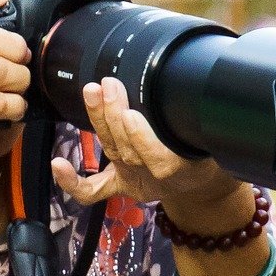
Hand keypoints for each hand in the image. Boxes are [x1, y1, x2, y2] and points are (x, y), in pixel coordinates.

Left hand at [53, 77, 254, 230]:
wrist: (206, 189)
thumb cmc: (212, 156)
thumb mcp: (218, 142)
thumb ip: (206, 123)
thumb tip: (204, 86)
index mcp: (183, 171)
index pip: (159, 160)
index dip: (142, 139)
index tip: (133, 114)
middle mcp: (154, 179)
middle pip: (129, 150)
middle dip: (114, 116)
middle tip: (108, 85)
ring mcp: (134, 181)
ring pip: (113, 154)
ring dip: (99, 121)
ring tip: (93, 91)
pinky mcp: (119, 186)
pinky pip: (92, 190)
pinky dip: (72, 181)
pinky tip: (57, 164)